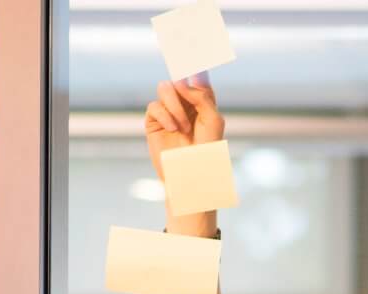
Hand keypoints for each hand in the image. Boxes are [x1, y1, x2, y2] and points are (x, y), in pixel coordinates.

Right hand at [143, 75, 223, 237]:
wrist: (190, 175)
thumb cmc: (207, 151)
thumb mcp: (213, 120)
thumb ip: (202, 96)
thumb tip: (183, 81)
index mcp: (203, 103)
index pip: (197, 77)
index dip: (194, 63)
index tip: (191, 44)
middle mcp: (186, 105)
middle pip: (178, 79)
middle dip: (183, 86)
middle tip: (187, 94)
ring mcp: (169, 113)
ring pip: (165, 88)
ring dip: (175, 106)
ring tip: (183, 126)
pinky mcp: (154, 122)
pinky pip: (154, 105)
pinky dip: (165, 115)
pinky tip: (173, 128)